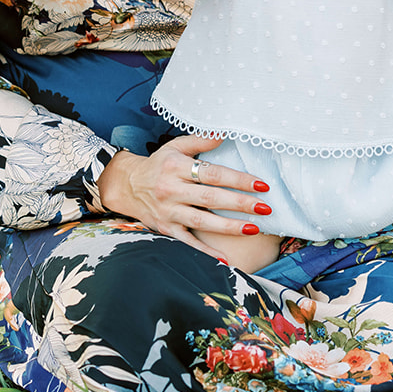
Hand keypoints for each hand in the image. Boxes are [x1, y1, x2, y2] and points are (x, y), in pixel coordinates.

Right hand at [96, 133, 271, 254]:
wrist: (127, 185)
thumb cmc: (158, 164)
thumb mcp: (175, 146)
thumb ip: (201, 140)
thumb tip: (226, 133)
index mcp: (177, 167)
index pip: (213, 174)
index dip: (238, 180)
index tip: (261, 185)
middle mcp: (172, 189)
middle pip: (211, 198)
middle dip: (240, 204)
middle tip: (265, 208)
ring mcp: (169, 211)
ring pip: (203, 221)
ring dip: (230, 227)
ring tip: (254, 229)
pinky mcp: (165, 228)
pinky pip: (187, 242)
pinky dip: (205, 251)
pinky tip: (224, 259)